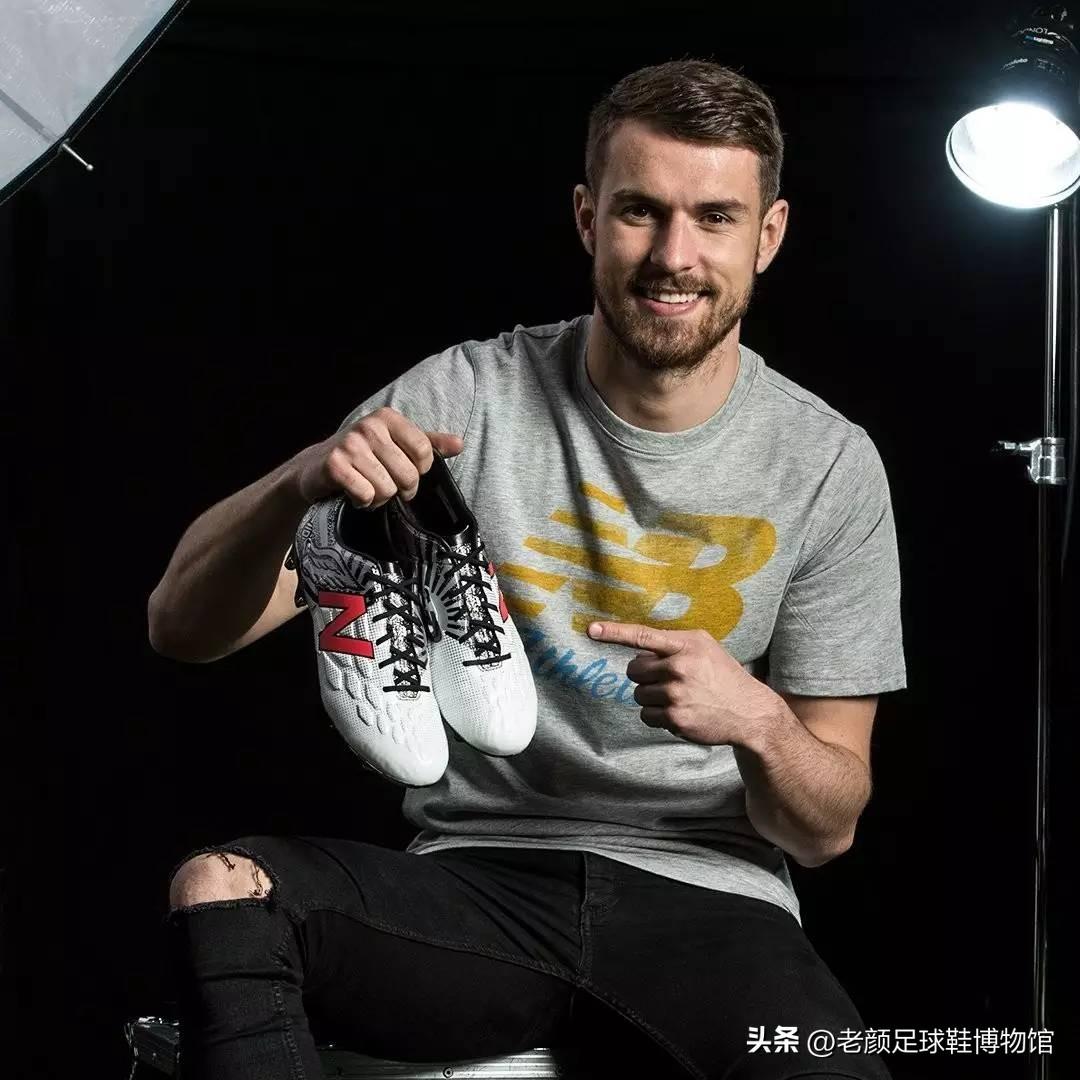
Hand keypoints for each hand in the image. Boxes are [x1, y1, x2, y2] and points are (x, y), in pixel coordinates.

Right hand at [292, 406, 463, 508]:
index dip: (419, 471)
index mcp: (388, 417)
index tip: (406, 473)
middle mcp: (369, 427)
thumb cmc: (362, 455)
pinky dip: (363, 502)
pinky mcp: (335, 466)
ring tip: (368, 489)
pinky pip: (366, 495)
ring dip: (379, 498)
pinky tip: (355, 495)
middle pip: (408, 474)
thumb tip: (459, 443)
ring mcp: (350, 445)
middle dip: (399, 489)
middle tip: (385, 485)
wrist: (315, 466)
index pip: (424, 451)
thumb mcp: (395, 443)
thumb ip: (428, 443)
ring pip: (387, 489)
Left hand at [586, 621, 777, 745]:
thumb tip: (638, 650)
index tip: (591, 629)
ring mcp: (677, 694)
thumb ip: (673, 644)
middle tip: (668, 680)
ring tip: (679, 698)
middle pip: (634, 670)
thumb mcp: (704, 647)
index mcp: (686, 645)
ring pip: (638, 694)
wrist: (750, 712)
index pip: (644, 636)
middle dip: (644, 676)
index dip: (614, 632)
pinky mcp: (676, 718)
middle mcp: (680, 667)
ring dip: (652, 697)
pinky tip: (681, 712)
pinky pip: (647, 716)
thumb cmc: (722, 675)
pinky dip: (658, 716)